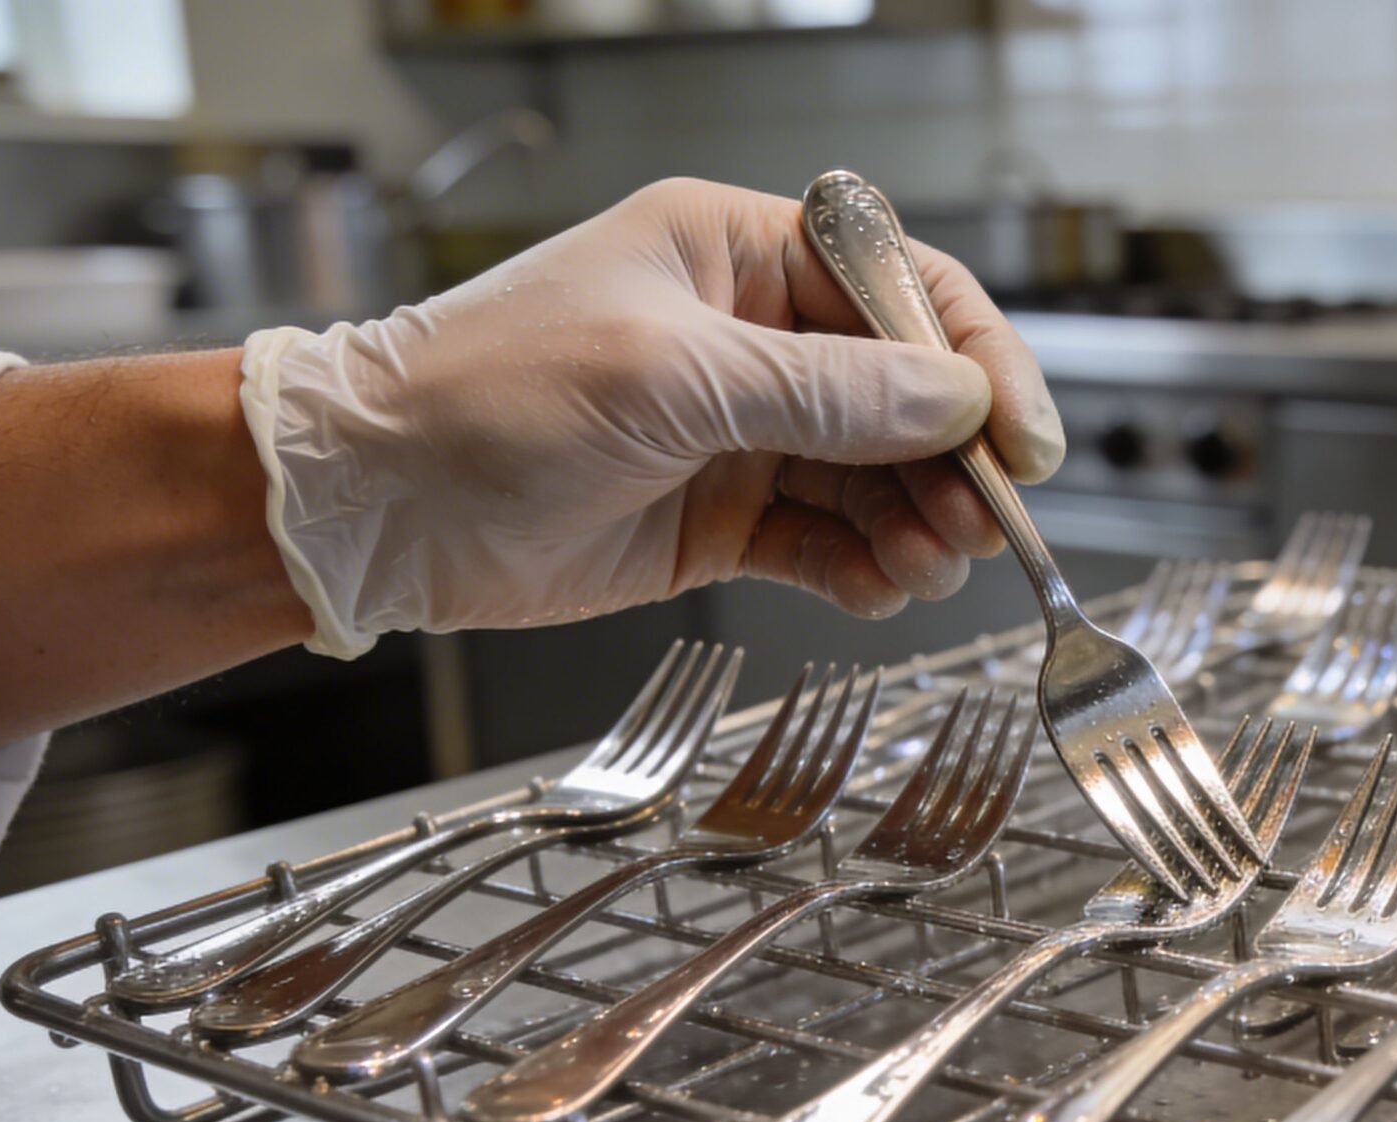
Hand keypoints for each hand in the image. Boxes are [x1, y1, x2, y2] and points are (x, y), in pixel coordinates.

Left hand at [241, 177, 1063, 656]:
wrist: (375, 508)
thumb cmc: (483, 398)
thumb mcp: (668, 378)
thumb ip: (823, 394)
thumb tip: (955, 400)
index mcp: (736, 257)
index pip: (902, 293)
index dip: (976, 363)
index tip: (1020, 439)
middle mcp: (752, 340)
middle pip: (909, 394)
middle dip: (957, 461)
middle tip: (985, 522)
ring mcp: (742, 433)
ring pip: (881, 477)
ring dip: (919, 524)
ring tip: (928, 564)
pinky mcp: (725, 519)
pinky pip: (831, 543)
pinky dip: (866, 571)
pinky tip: (876, 589)